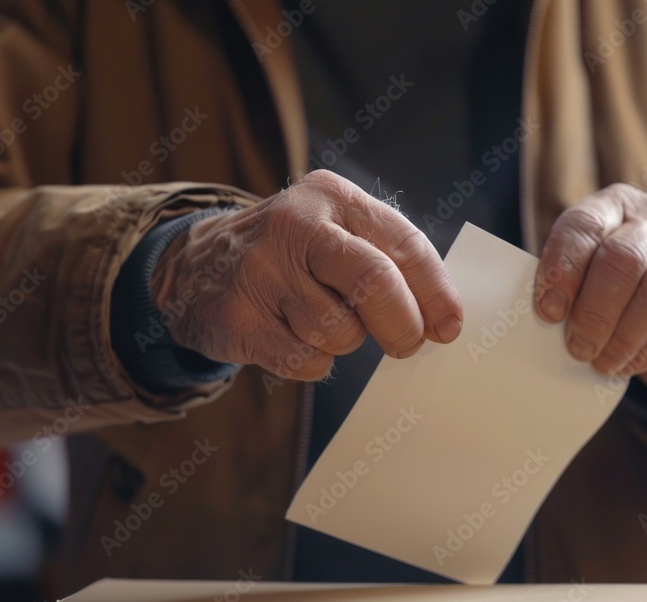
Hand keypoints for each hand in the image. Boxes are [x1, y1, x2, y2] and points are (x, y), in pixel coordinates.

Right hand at [150, 170, 462, 380]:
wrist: (196, 267)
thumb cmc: (293, 256)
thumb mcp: (337, 233)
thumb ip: (390, 263)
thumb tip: (442, 321)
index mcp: (332, 196)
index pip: (403, 244)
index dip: (436, 292)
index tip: (450, 327)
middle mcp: (295, 224)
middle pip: (375, 282)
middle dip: (402, 325)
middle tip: (405, 344)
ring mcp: (261, 270)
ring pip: (341, 331)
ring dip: (343, 341)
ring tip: (317, 319)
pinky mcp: (239, 317)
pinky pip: (306, 360)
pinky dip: (311, 360)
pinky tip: (289, 334)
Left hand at [534, 183, 646, 396]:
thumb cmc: (617, 286)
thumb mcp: (589, 272)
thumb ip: (568, 283)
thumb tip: (545, 314)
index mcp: (616, 204)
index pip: (585, 225)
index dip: (563, 269)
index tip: (547, 311)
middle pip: (623, 257)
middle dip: (594, 309)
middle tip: (576, 346)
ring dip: (622, 333)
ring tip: (599, 360)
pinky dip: (646, 348)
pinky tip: (625, 364)